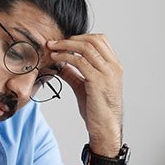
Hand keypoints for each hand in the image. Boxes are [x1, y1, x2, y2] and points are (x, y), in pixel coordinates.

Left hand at [47, 34, 122, 155]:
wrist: (105, 127)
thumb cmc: (97, 110)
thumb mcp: (83, 87)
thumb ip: (73, 74)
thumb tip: (59, 65)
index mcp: (113, 65)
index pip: (99, 40)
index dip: (80, 37)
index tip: (63, 41)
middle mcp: (113, 66)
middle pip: (93, 40)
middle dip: (71, 38)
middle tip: (54, 42)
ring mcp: (107, 73)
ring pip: (86, 48)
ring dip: (65, 45)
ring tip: (51, 48)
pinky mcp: (98, 81)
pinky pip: (80, 62)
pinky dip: (65, 57)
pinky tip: (55, 59)